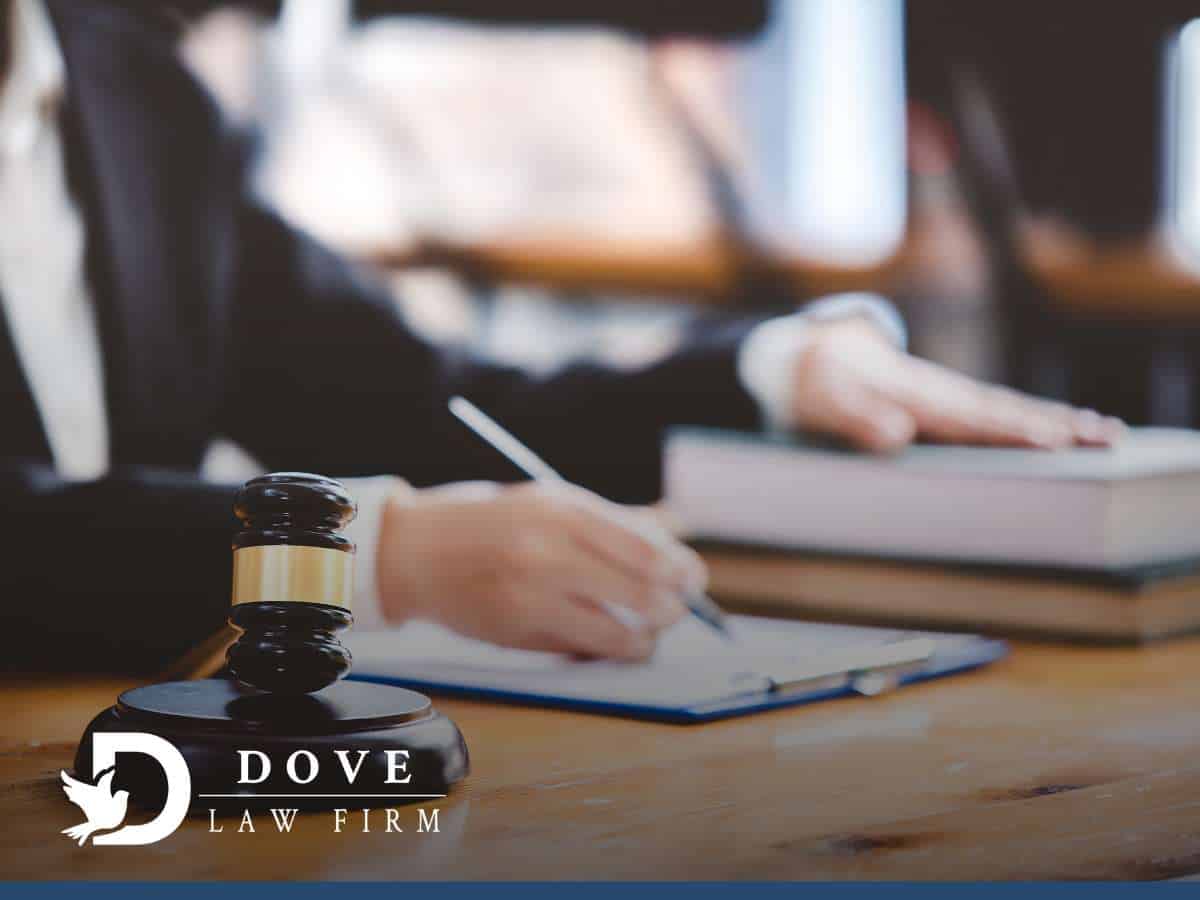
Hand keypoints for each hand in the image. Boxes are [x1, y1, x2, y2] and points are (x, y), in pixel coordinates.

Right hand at [375, 481, 703, 659]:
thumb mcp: (550, 503)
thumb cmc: (493, 523)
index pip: (645, 546)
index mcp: (562, 510)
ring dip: (644, 639)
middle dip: (672, 608)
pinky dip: (607, 651)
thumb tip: (675, 534)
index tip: (694, 579)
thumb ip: (610, 520)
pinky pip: (582, 649)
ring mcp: (531, 594)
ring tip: (647, 635)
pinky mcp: (517, 630)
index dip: (680, 569)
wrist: (417, 551)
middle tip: (676, 611)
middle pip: (642, 591)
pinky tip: (613, 644)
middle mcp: (549, 550)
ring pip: (618, 633)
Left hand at [789, 317, 1124, 451]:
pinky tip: (1065, 431)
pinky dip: (1034, 421)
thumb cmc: (817, 383)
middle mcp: (941, 394)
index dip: (1012, 429)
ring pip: (1010, 410)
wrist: (814, 354)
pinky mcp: (948, 406)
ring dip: (1058, 422)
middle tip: (1108, 437)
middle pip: (1007, 411)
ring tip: (1107, 433)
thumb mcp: (825, 399)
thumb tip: (897, 436)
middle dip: (1057, 424)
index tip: (1055, 439)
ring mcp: (948, 398)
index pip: (973, 417)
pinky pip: (998, 414)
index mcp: (916, 395)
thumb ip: (856, 416)